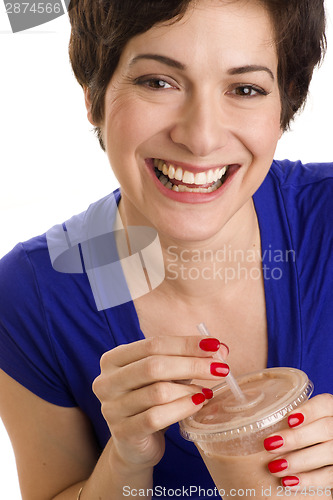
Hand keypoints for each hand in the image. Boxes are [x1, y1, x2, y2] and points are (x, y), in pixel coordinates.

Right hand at [92, 335, 228, 469]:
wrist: (134, 443)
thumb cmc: (150, 400)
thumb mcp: (165, 375)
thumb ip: (187, 359)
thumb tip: (220, 349)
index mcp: (113, 359)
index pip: (153, 344)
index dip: (186, 343)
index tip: (214, 344)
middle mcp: (106, 381)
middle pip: (154, 366)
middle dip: (192, 364)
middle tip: (220, 368)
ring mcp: (111, 408)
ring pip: (157, 392)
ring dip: (189, 389)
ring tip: (207, 390)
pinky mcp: (122, 433)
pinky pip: (156, 417)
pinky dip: (182, 409)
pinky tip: (198, 404)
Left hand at [264, 393, 332, 493]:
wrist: (324, 459)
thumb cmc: (305, 436)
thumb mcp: (304, 423)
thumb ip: (290, 420)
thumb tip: (252, 420)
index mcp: (332, 410)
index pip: (325, 404)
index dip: (308, 411)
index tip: (288, 419)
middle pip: (326, 428)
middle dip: (297, 438)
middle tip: (270, 445)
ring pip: (330, 453)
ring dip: (299, 461)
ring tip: (274, 467)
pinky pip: (331, 476)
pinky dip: (309, 481)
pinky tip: (289, 482)